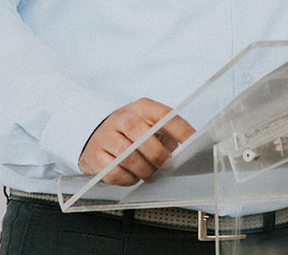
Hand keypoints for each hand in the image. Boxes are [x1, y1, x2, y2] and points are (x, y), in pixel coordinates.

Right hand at [78, 98, 194, 185]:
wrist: (96, 135)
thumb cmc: (131, 133)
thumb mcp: (149, 125)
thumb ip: (166, 135)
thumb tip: (185, 152)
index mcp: (142, 108)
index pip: (165, 116)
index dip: (181, 131)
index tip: (193, 144)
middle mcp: (122, 118)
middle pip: (143, 136)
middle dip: (158, 155)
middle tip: (165, 165)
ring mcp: (105, 136)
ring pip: (128, 156)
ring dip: (144, 170)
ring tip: (149, 172)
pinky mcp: (94, 156)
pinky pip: (115, 173)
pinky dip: (128, 179)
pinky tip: (132, 175)